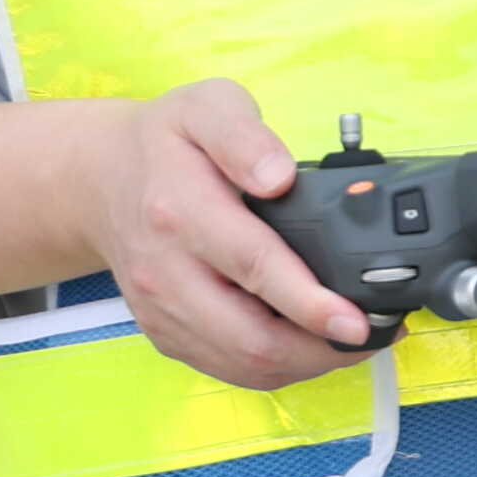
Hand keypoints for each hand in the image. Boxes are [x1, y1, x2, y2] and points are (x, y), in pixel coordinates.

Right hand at [65, 83, 376, 389]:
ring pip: (243, 364)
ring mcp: (162, 310)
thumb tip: (279, 176)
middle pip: (251, 337)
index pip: (253, 266)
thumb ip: (244, 135)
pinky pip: (227, 369)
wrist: (100, 179)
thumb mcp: (206, 107)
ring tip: (355, 342)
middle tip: (375, 332)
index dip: (310, 302)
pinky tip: (311, 346)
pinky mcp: (164, 333)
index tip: (355, 319)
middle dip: (322, 348)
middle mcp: (166, 272)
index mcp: (180, 212)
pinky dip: (277, 367)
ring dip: (307, 364)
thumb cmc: (165, 143)